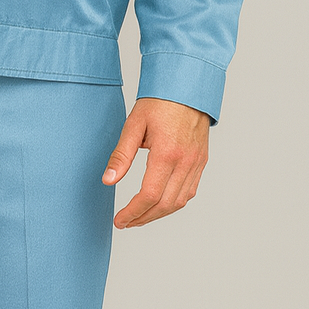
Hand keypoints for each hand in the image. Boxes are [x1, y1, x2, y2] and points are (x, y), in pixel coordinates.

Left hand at [101, 97, 210, 228]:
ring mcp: (196, 162)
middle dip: (143, 218)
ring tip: (140, 216)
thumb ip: (121, 156)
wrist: (188, 86)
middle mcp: (185, 162)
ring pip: (179, 201)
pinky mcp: (201, 161)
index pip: (149, 195)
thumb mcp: (133, 125)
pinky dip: (174, 203)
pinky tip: (160, 203)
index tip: (119, 220)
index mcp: (167, 153)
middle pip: (165, 204)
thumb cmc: (160, 102)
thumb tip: (108, 181)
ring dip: (158, 214)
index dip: (132, 212)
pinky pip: (190, 191)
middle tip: (126, 223)